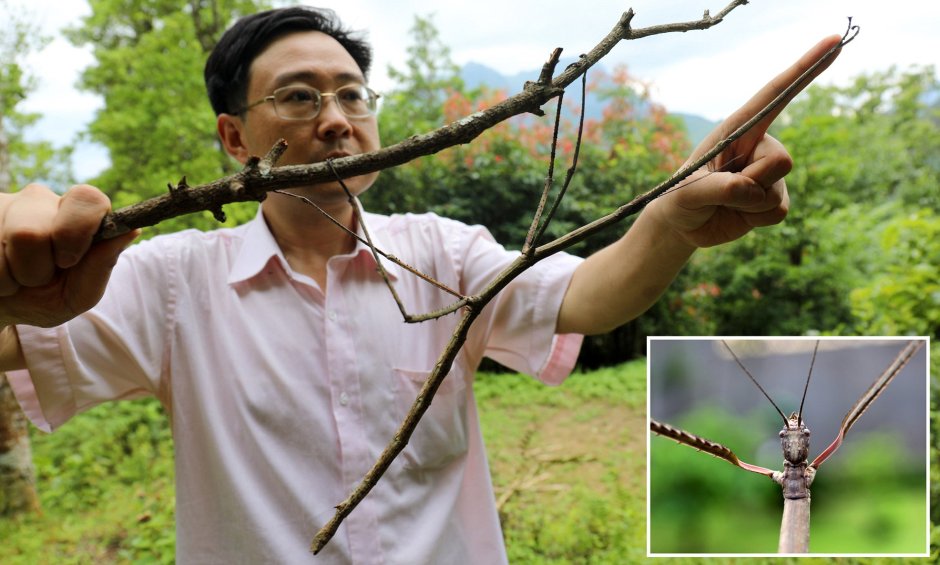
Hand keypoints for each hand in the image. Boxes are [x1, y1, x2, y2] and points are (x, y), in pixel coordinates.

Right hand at [0, 183, 138, 327]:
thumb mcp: (76, 296)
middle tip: (37, 277)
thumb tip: (132, 230)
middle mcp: (41, 202)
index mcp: (74, 216)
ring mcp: (5, 205)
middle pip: (40, 229)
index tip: (67, 261)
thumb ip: (100, 267)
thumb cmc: (42, 298)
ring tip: (14, 277)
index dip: (78, 230)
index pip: (89, 198)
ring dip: (13, 274)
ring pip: (15, 237)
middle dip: (37, 267)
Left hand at [646, 34, 843, 247]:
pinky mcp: (774, 199)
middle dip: (751, 182)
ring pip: (776, 189)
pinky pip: (776, 211)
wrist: (684, 225)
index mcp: (737, 128)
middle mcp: (759, 145)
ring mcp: (769, 174)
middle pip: (781, 160)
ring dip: (747, 204)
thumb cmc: (680, 198)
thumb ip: (714, 187)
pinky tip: (738, 214)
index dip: (806, 68)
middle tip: (722, 190)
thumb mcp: (685, 191)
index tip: (834, 42)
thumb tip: (748, 188)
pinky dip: (753, 218)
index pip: (776, 94)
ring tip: (725, 202)